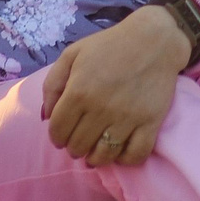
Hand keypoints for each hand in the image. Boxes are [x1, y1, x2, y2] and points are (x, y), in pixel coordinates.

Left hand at [39, 4, 191, 167]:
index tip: (61, 136)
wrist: (154, 40)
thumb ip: (52, 84)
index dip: (56, 138)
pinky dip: (124, 160)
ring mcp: (127, 118)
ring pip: (104, 156)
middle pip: (78, 146)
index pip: (58, 130)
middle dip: (74, 147)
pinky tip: (119, 152)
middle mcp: (101, 108)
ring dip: (95, 158)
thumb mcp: (72, 54)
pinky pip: (135, 155)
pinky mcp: (150, 123)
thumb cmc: (109, 46)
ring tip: (95, 152)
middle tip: (79, 141)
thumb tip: (45, 117)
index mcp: (79, 91)